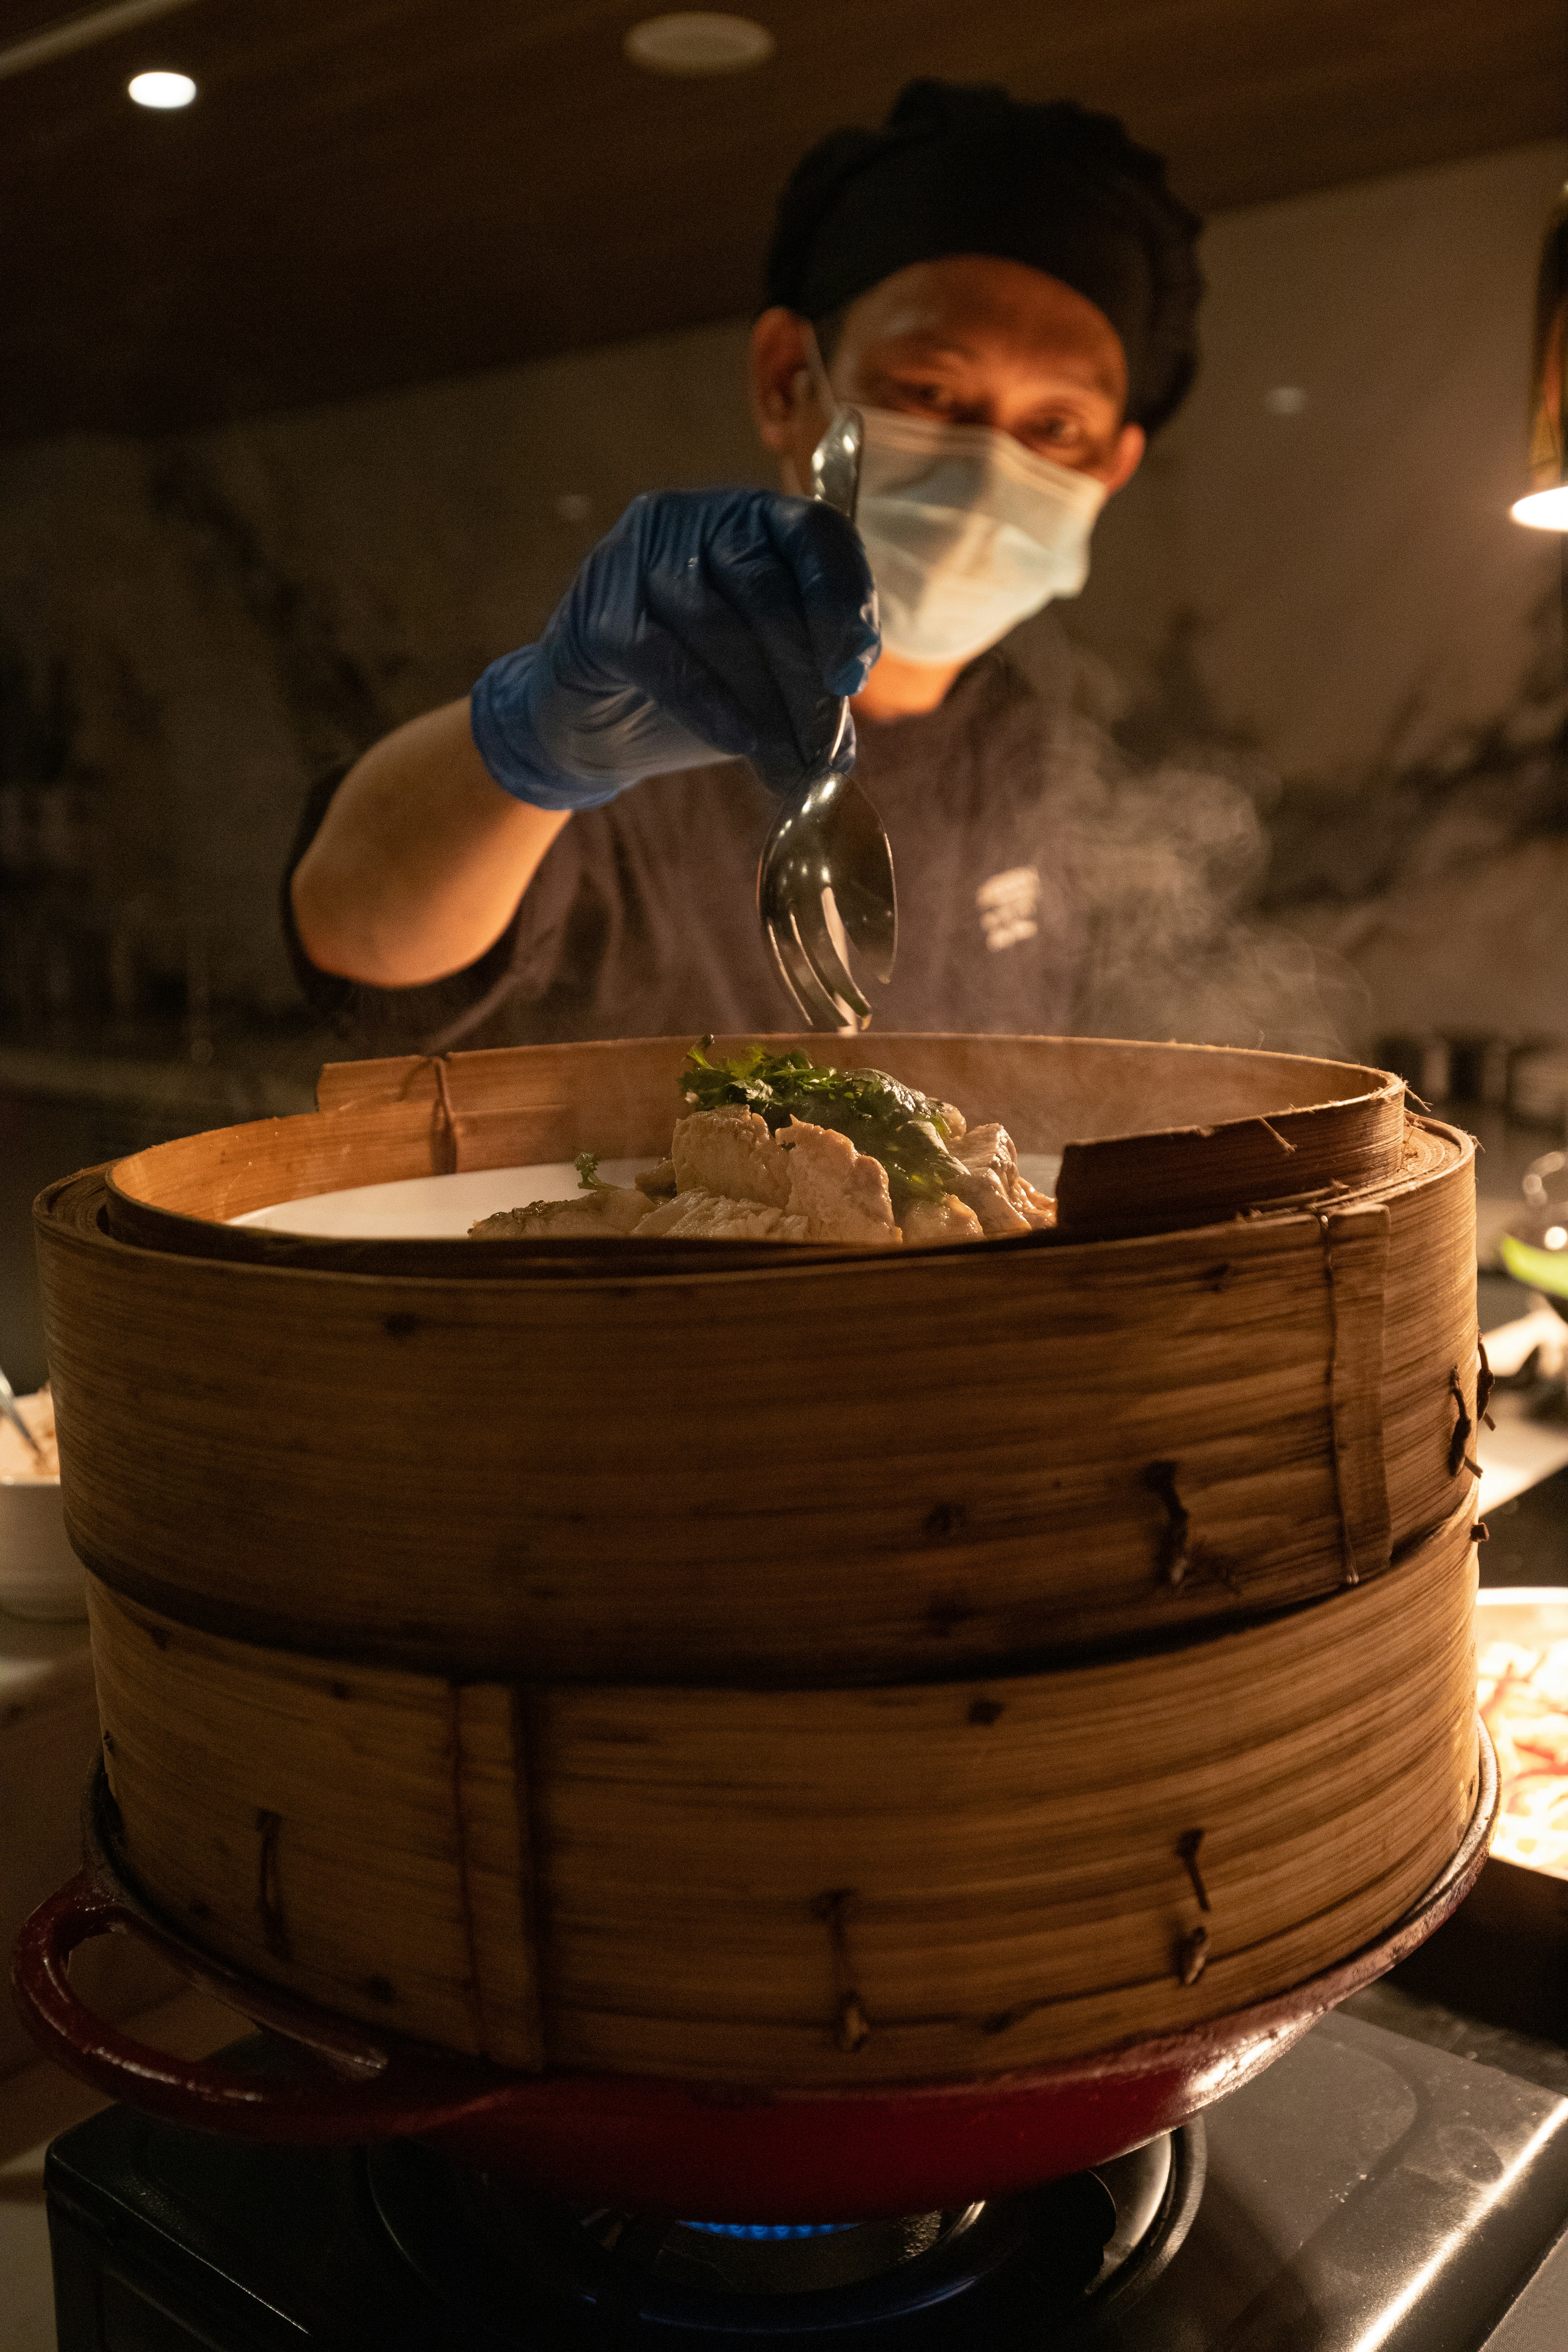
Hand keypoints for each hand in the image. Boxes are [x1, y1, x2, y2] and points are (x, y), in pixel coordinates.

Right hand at [469, 487, 878, 809]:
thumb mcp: (767, 682)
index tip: (853, 678)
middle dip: (802, 679)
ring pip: (714, 622)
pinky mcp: (597, 607)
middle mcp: (695, 518)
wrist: (598, 721)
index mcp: (752, 519)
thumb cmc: (697, 688)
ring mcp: (637, 553)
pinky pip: (659, 654)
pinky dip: (704, 702)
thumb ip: (807, 692)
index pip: (815, 534)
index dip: (844, 602)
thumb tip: (839, 748)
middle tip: (825, 748)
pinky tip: (736, 741)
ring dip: (759, 702)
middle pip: (766, 589)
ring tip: (788, 766)